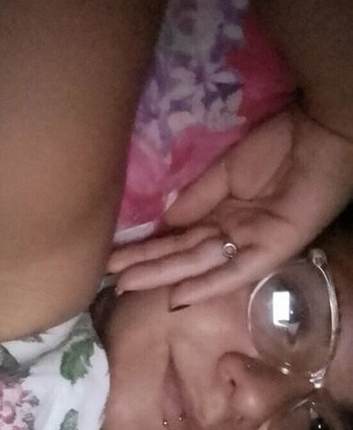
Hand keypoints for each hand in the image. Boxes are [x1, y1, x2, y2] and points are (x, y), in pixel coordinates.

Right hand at [108, 107, 352, 306]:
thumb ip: (194, 201)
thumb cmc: (278, 146)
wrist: (320, 133)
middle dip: (146, 267)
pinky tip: (179, 297)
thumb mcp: (224, 173)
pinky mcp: (272, 249)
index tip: (114, 258)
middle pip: (183, 256)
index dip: (147, 248)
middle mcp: (232, 236)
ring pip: (200, 266)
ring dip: (164, 277)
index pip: (178, 239)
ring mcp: (250, 244)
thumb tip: (159, 226)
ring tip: (128, 286)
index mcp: (222, 217)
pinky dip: (208, 285)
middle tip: (109, 280)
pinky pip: (236, 272)